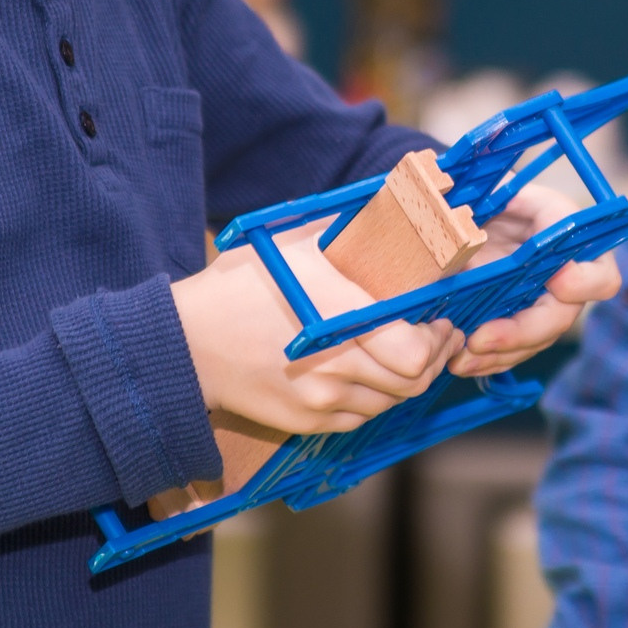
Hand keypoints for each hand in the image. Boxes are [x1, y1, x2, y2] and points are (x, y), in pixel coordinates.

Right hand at [170, 220, 459, 435]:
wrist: (188, 341)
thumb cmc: (244, 285)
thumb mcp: (300, 245)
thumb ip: (356, 233)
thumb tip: (403, 205)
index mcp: (338, 317)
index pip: (416, 352)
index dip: (437, 341)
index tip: (440, 322)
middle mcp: (335, 366)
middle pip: (413, 382)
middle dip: (432, 360)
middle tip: (436, 338)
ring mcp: (321, 399)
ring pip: (390, 402)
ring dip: (404, 381)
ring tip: (402, 353)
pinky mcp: (307, 421)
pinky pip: (360, 417)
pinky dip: (373, 399)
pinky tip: (367, 373)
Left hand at [449, 182, 620, 377]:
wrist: (472, 213)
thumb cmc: (493, 193)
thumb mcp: (499, 186)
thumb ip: (503, 194)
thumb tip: (481, 213)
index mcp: (571, 240)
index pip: (601, 275)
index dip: (583, 283)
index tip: (556, 280)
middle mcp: (565, 280)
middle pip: (560, 319)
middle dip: (521, 333)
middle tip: (481, 338)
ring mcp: (542, 305)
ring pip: (532, 343)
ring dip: (497, 354)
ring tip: (460, 359)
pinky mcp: (517, 322)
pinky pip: (510, 351)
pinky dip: (485, 360)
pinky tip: (460, 361)